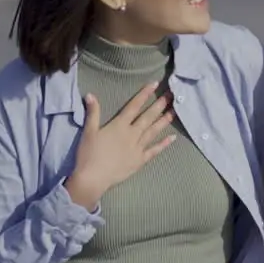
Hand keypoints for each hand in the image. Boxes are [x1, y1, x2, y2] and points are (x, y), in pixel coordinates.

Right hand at [66, 83, 174, 208]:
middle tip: (172, 95)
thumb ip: (92, 112)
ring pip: (154, 131)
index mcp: (119, 125)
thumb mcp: (88, 131)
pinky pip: (154, 150)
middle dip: (160, 105)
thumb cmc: (88, 154)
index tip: (155, 84)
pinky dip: (164, 144)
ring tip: (174, 111)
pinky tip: (173, 138)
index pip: (134, 106)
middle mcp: (132, 134)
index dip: (144, 94)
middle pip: (148, 117)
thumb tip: (90, 94)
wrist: (93, 178)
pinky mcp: (140, 160)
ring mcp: (138, 148)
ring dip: (164, 120)